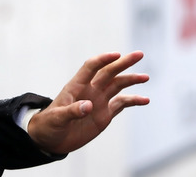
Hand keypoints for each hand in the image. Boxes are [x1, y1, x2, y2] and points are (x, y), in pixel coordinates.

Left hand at [26, 50, 149, 154]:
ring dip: (131, 80)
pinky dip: (133, 101)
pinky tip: (145, 100)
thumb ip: (72, 111)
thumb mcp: (57, 118)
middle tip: (139, 54)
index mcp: (77, 86)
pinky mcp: (105, 114)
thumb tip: (88, 105)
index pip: (91, 67)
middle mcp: (91, 90)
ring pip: (118, 85)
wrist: (51, 139)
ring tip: (145, 77)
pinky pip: (122, 104)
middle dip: (124, 63)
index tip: (116, 55)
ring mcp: (99, 101)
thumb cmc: (49, 124)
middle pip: (109, 72)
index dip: (103, 60)